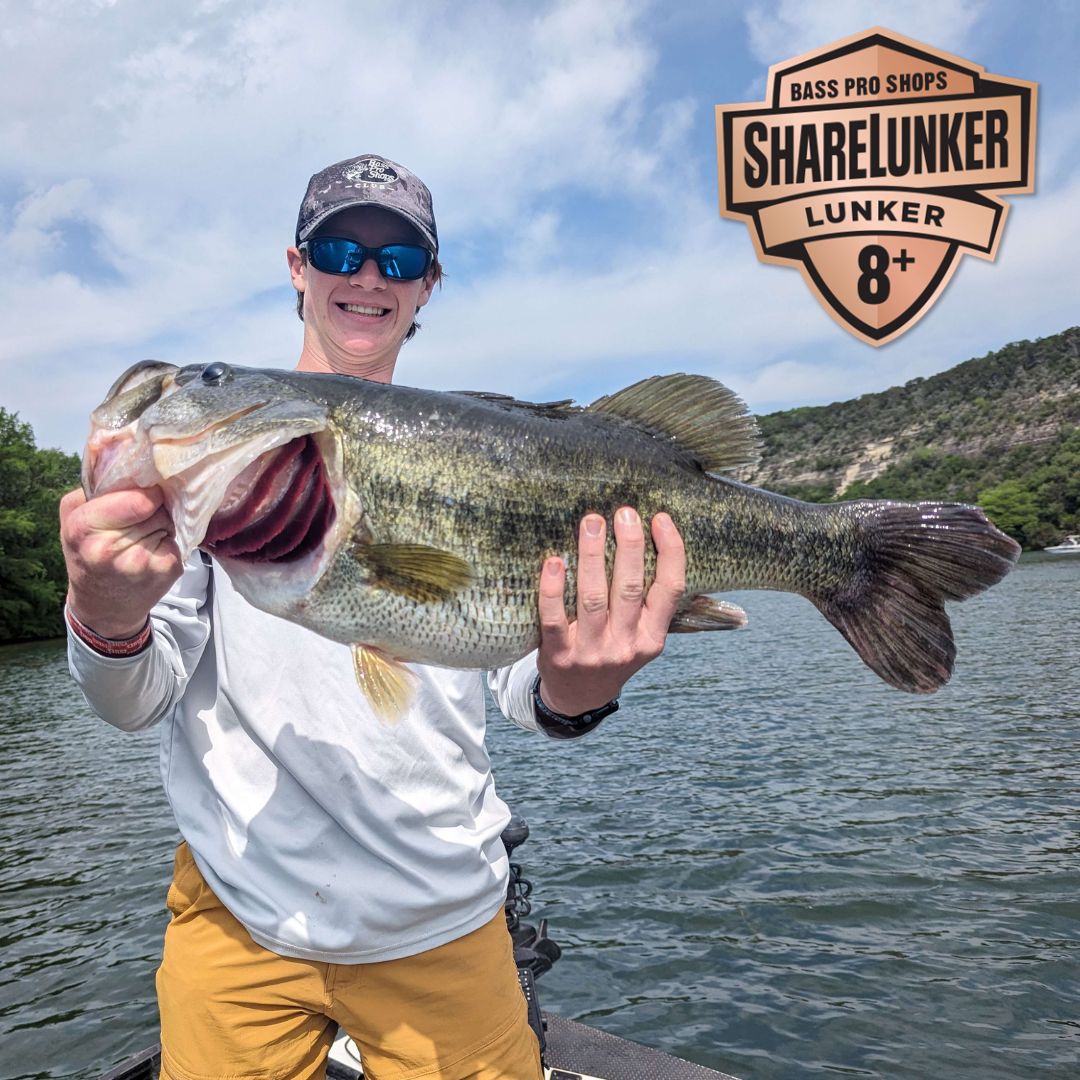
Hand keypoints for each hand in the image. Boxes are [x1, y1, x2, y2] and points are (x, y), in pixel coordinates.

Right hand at [60, 486, 183, 638]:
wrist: (103, 605)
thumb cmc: (87, 553)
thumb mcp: (74, 516)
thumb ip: (94, 485)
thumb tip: (123, 450)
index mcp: (84, 529)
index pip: (138, 498)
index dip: (145, 493)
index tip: (142, 496)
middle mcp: (112, 549)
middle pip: (157, 507)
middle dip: (153, 507)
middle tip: (138, 520)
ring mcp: (143, 563)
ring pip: (170, 520)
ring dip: (163, 522)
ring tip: (144, 535)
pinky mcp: (167, 571)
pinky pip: (180, 538)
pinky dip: (171, 539)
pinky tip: (155, 550)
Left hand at [536, 508, 685, 715]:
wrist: (578, 697)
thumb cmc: (610, 651)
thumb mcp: (640, 635)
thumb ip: (645, 599)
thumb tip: (643, 535)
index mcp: (652, 636)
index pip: (670, 589)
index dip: (671, 552)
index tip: (661, 519)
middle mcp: (626, 644)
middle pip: (631, 589)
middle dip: (629, 547)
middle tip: (625, 512)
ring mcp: (592, 652)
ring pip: (594, 598)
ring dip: (592, 557)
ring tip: (591, 523)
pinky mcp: (558, 656)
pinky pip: (554, 618)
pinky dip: (553, 589)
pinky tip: (554, 562)